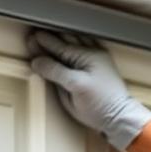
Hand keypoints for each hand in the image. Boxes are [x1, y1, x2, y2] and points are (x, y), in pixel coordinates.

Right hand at [26, 29, 150, 149]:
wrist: (119, 117)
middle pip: (66, 41)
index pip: (59, 46)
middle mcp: (91, 54)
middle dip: (49, 38)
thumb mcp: (75, 87)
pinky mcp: (99, 66)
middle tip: (34, 35)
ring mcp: (96, 59)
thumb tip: (38, 62)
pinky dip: (74, 41)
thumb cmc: (100, 105)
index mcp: (85, 57)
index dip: (43, 43)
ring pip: (75, 42)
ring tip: (48, 34)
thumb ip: (56, 72)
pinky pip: (84, 47)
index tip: (30, 39)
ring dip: (61, 37)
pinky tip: (69, 38)